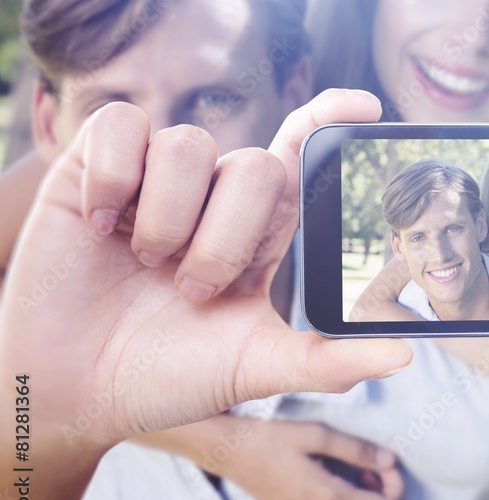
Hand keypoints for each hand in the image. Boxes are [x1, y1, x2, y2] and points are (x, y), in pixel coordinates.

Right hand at [0, 90, 412, 452]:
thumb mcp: (255, 369)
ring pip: (191, 146)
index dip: (331, 120)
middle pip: (255, 165)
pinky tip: (101, 225)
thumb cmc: (169, 375)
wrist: (74, 392)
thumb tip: (404, 355)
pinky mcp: (95, 169)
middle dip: (227, 238)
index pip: (302, 154)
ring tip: (148, 265)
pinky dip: (115, 178)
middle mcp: (216, 196)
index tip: (366, 106)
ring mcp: (157, 180)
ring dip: (172, 219)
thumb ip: (325, 360)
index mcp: (262, 231)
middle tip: (192, 289)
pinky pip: (123, 128)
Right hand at [218, 420, 403, 499]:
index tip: (388, 465)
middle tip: (373, 471)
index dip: (396, 488)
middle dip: (384, 499)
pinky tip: (337, 488)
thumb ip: (357, 450)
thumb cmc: (274, 438)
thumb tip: (389, 460)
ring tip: (356, 478)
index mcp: (330, 495)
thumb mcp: (318, 435)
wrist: (231, 452)